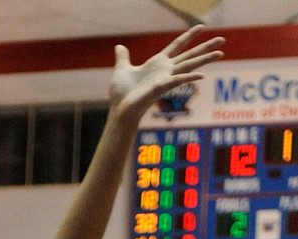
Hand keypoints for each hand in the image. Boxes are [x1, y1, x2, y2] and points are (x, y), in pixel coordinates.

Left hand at [109, 25, 223, 124]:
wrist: (119, 109)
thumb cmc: (120, 94)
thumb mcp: (121, 69)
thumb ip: (123, 57)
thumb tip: (119, 46)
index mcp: (157, 64)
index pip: (177, 45)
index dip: (189, 36)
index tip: (202, 26)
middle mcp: (165, 70)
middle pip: (190, 55)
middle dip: (206, 47)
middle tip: (223, 39)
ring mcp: (165, 79)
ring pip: (189, 65)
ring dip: (205, 59)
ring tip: (221, 53)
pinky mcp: (161, 87)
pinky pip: (178, 80)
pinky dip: (189, 77)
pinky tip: (202, 75)